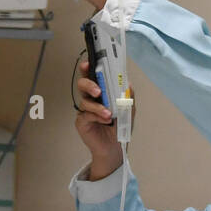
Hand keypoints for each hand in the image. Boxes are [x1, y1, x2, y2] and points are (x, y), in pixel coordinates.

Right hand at [75, 60, 125, 178]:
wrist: (115, 146)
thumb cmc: (120, 126)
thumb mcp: (128, 109)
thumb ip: (128, 95)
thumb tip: (127, 83)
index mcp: (101, 91)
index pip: (93, 76)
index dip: (89, 68)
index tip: (89, 64)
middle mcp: (91, 98)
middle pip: (83, 84)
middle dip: (89, 85)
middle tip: (98, 91)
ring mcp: (85, 110)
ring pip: (85, 101)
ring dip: (98, 106)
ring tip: (108, 114)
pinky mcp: (81, 121)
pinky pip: (86, 115)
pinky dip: (96, 116)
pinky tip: (105, 120)